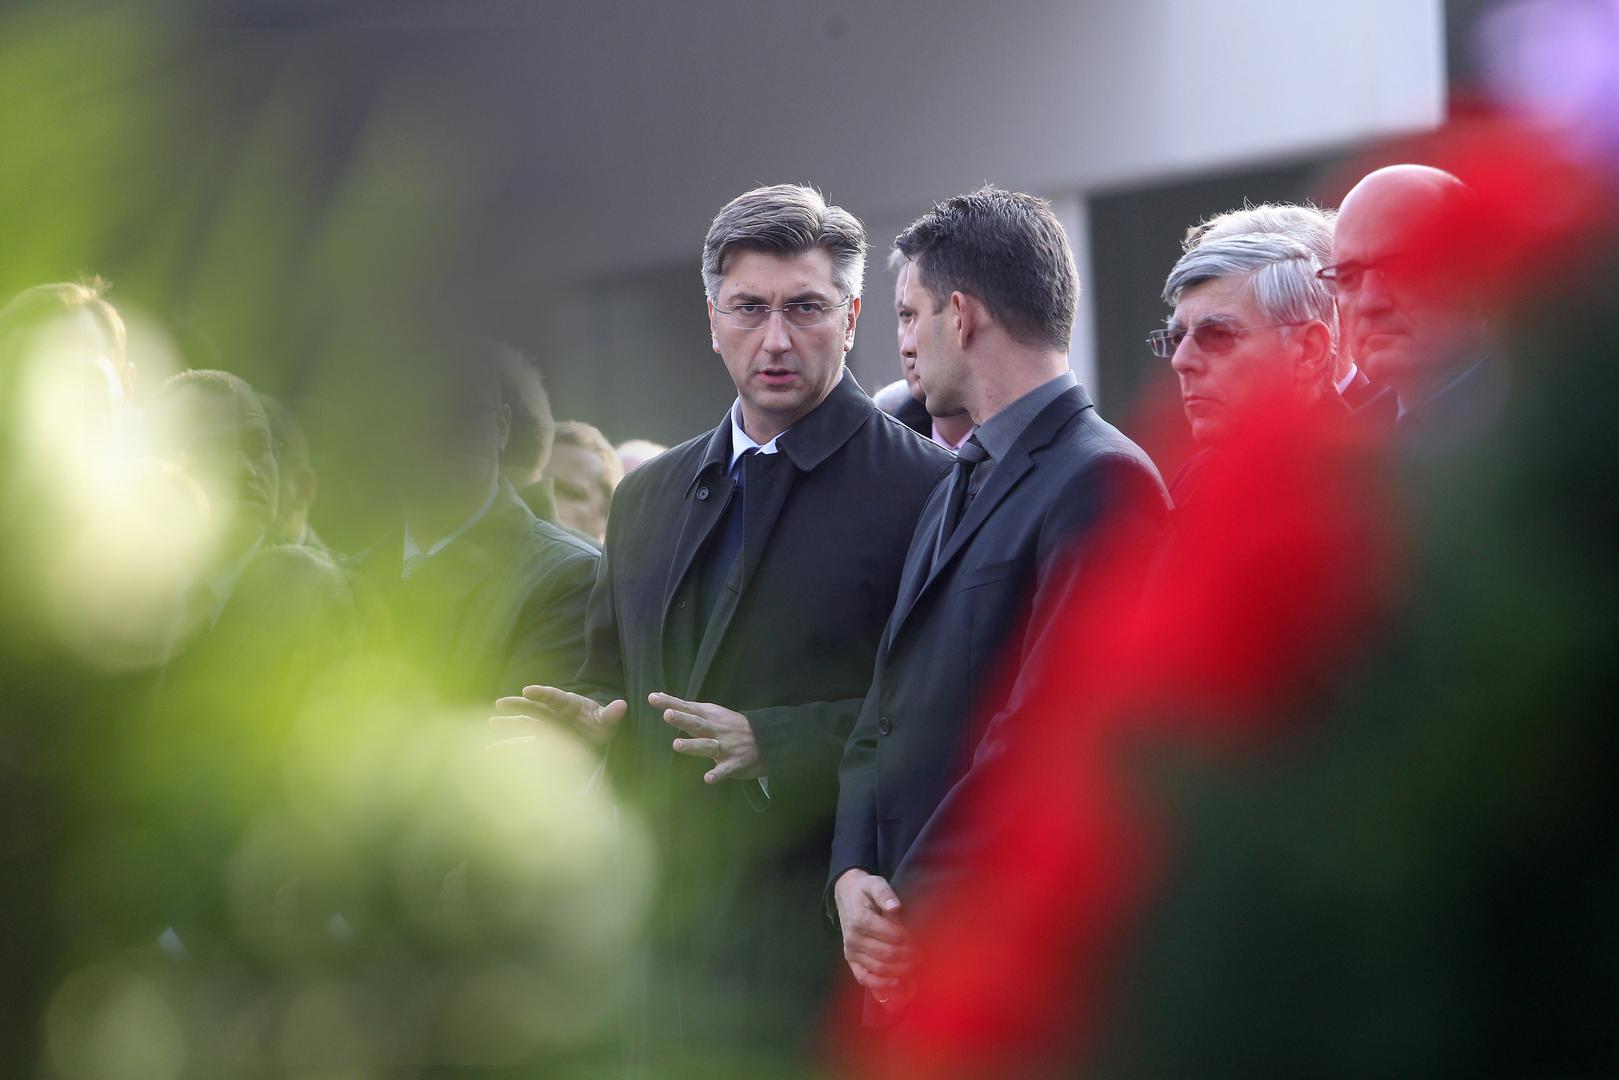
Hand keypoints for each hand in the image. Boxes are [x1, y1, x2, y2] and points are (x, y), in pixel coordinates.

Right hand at [490, 684, 625, 748]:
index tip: (528, 690)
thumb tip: (622, 705)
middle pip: (533, 708)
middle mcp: (553, 714)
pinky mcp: (540, 744)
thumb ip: (611, 715)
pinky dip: (508, 747)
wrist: (594, 738)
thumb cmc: (599, 725)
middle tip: (500, 703)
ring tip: (491, 723)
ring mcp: (545, 729)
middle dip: (517, 705)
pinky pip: (523, 745)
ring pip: (524, 725)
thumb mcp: (607, 721)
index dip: (541, 692)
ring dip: (508, 725)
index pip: (553, 696)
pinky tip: (492, 750)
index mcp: (568, 703)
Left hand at [650, 692, 762, 782]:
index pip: (687, 708)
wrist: (766, 740)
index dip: (670, 703)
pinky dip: (717, 774)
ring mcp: (725, 747)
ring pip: (707, 746)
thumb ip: (688, 710)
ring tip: (677, 745)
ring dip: (693, 746)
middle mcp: (715, 730)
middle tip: (667, 715)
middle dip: (682, 719)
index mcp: (710, 716)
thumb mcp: (713, 713)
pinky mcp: (734, 763)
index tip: (652, 698)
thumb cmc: (732, 726)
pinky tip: (708, 778)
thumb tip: (661, 700)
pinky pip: (725, 770)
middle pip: (696, 724)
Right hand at [833, 869, 917, 1001]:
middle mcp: (853, 938)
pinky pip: (863, 977)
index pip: (891, 935)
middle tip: (922, 953)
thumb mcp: (875, 883)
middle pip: (887, 954)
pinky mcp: (851, 960)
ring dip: (900, 969)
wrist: (846, 897)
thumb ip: (885, 894)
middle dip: (908, 956)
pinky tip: (896, 982)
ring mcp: (851, 951)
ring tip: (915, 963)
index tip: (920, 939)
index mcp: (860, 919)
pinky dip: (880, 983)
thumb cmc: (865, 891)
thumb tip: (895, 907)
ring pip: (878, 968)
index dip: (908, 940)